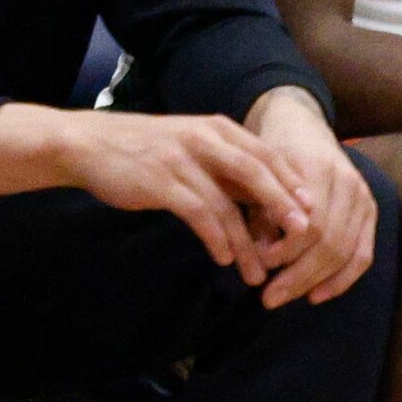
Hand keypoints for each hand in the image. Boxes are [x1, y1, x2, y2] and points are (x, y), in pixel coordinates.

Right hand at [0, 101, 310, 287]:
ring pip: (229, 203)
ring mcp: (184, 160)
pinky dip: (216, 238)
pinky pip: (199, 214)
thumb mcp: (193, 149)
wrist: (86, 145)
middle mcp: (207, 139)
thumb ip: (228, 169)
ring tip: (259, 272)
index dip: (294, 185)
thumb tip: (269, 201)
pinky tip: (224, 259)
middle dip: (285, 208)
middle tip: (306, 239)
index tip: (314, 214)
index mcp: (220, 129)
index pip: (270, 156)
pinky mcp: (162, 182)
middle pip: (259, 175)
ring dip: (248, 241)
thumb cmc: (146, 152)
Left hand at [242, 85, 377, 307]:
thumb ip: (262, 214)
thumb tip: (263, 258)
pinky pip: (364, 254)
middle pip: (331, 242)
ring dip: (315, 280)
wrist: (301, 127)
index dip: (286, 252)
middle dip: (298, 275)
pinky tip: (317, 294)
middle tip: (268, 299)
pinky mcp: (370, 210)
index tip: (258, 266)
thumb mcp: (257, 175)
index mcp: (319, 168)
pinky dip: (342, 279)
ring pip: (347, 252)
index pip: (311, 224)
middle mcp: (348, 182)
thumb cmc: (270, 153)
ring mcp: (364, 196)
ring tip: (285, 296)